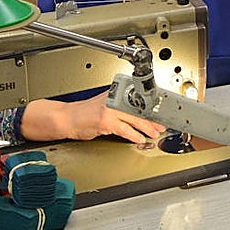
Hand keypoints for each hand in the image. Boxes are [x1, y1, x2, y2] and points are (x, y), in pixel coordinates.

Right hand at [19, 93, 165, 144]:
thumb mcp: (106, 103)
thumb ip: (121, 105)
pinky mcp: (105, 121)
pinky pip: (124, 129)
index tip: (161, 112)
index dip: (152, 106)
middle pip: (139, 108)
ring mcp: (110, 109)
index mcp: (116, 91)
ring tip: (154, 133)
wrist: (67, 118)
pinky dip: (133, 135)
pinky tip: (139, 138)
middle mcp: (114, 97)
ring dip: (146, 128)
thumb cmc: (86, 112)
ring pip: (134, 119)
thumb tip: (139, 113)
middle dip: (153, 118)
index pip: (138, 97)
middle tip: (162, 124)